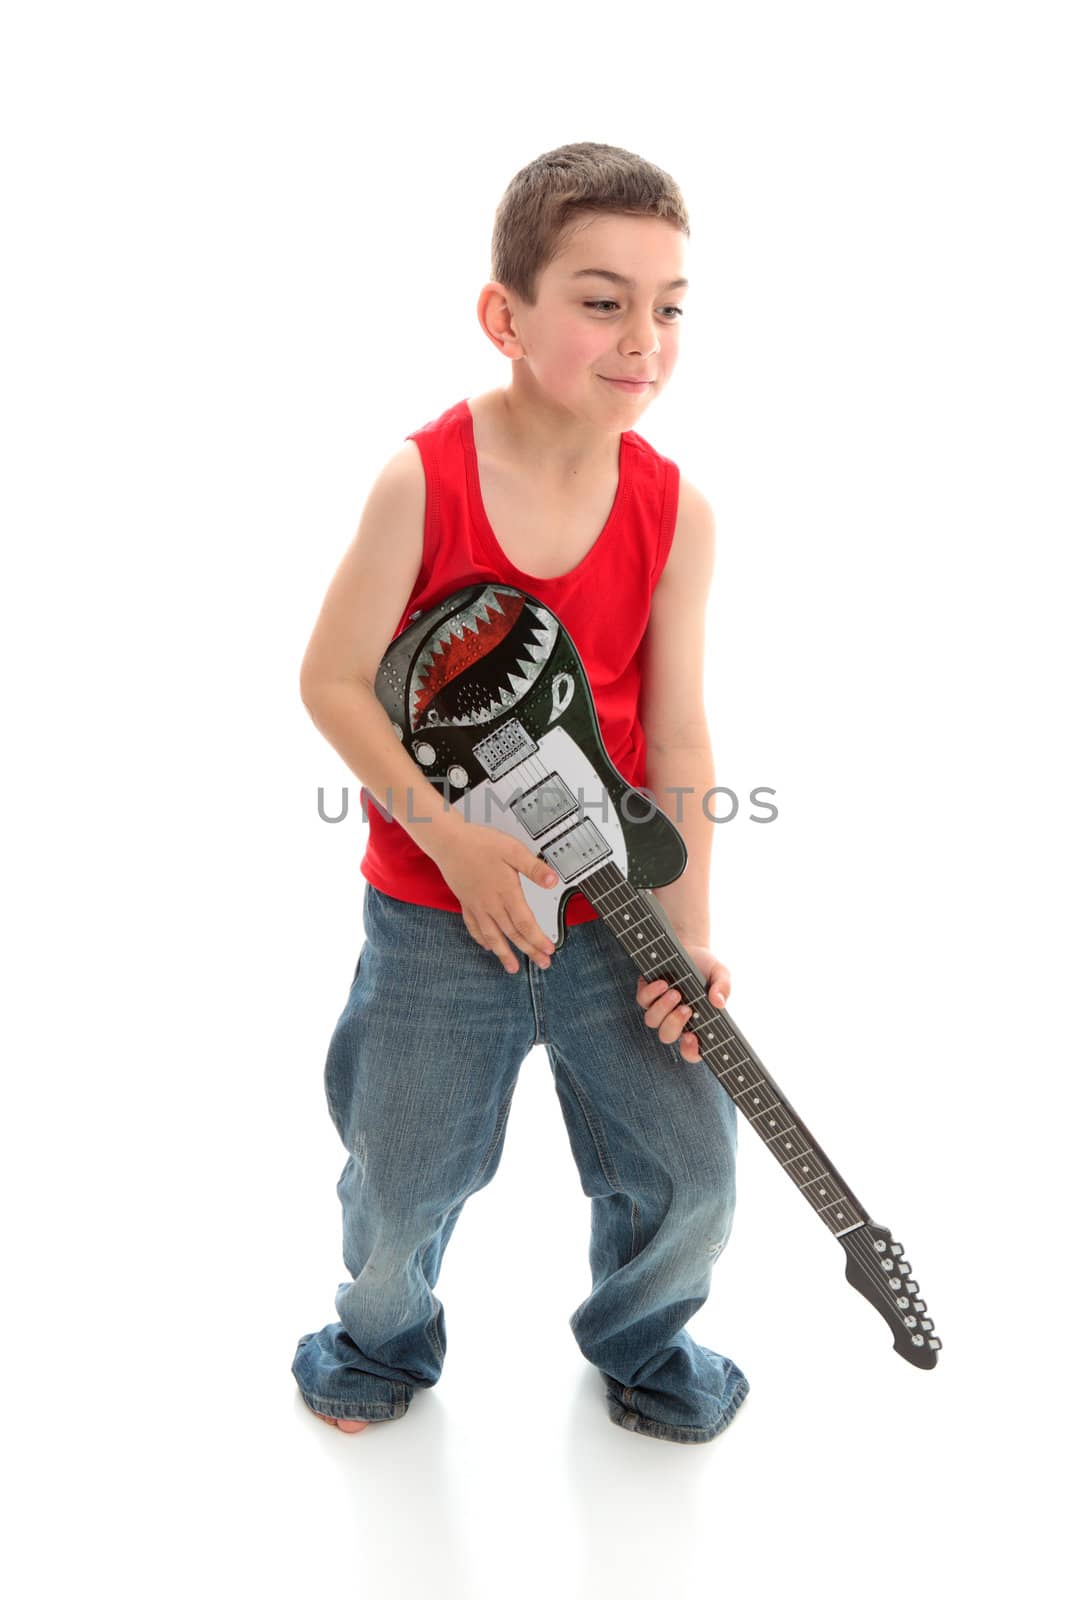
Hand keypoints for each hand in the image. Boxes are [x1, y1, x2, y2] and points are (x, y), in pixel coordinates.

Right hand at [429, 818, 558, 973]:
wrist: (448, 842)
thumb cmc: (479, 843)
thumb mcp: (512, 850)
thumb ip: (533, 867)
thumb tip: (552, 880)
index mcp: (505, 892)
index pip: (525, 923)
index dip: (537, 939)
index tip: (549, 950)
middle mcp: (491, 904)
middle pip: (512, 934)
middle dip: (529, 951)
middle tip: (542, 963)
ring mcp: (477, 906)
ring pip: (492, 936)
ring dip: (504, 953)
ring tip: (512, 967)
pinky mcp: (466, 903)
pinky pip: (474, 927)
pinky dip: (481, 939)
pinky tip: (486, 946)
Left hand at [636, 945, 730, 1064]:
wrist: (689, 947)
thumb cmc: (707, 968)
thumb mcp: (721, 975)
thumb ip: (724, 988)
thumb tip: (718, 1003)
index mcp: (695, 1024)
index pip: (691, 1050)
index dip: (690, 1051)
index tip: (692, 1038)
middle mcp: (674, 1019)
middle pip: (667, 1036)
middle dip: (674, 1025)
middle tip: (686, 1009)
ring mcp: (658, 1008)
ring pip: (652, 1021)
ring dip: (662, 1009)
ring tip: (675, 992)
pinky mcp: (646, 993)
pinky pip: (642, 1000)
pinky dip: (651, 993)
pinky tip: (663, 983)